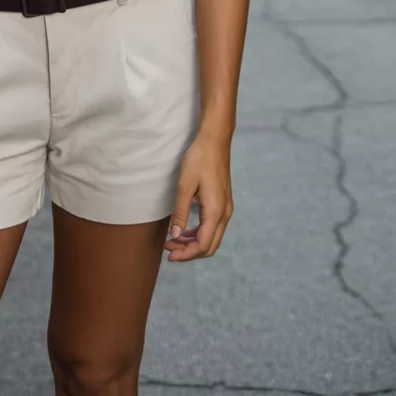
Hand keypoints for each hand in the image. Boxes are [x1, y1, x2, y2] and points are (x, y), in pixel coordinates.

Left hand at [164, 129, 232, 261]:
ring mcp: (226, 208)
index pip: (202, 245)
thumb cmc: (199, 159)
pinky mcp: (223, 203)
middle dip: (189, 252)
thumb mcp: (185, 185)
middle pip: (209, 246)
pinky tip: (185, 230)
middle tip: (168, 249)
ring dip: (193, 243)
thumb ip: (180, 212)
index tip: (169, 255)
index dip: (186, 254)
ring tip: (173, 240)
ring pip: (212, 237)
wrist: (215, 140)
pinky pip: (213, 227)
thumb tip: (175, 236)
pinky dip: (199, 233)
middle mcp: (224, 214)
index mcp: (215, 211)